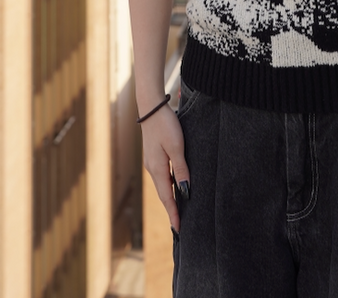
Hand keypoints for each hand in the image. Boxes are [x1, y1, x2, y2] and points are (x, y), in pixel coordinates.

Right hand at [139, 104, 189, 231]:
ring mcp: (152, 161)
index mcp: (157, 168)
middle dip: (171, 210)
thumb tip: (185, 191)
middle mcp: (152, 168)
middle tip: (179, 226)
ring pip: (163, 185)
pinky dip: (168, 186)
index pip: (167, 197)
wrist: (152, 107)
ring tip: (178, 211)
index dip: (173, 213)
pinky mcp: (154, 155)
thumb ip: (181, 169)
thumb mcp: (177, 146)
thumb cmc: (166, 125)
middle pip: (163, 194)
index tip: (179, 229)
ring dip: (170, 199)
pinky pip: (162, 176)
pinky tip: (174, 187)